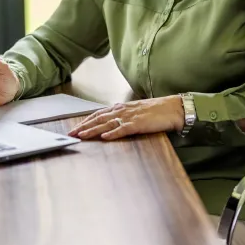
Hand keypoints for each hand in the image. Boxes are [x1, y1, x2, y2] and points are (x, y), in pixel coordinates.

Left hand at [69, 96, 184, 140]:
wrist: (173, 108)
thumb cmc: (157, 110)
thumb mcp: (136, 111)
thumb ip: (124, 115)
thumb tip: (112, 122)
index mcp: (121, 107)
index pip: (98, 114)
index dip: (85, 121)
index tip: (75, 128)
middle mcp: (123, 111)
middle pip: (98, 119)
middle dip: (83, 126)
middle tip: (71, 134)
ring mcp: (130, 117)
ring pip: (107, 124)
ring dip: (93, 130)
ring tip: (81, 135)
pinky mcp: (139, 124)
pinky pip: (123, 129)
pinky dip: (113, 133)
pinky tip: (105, 137)